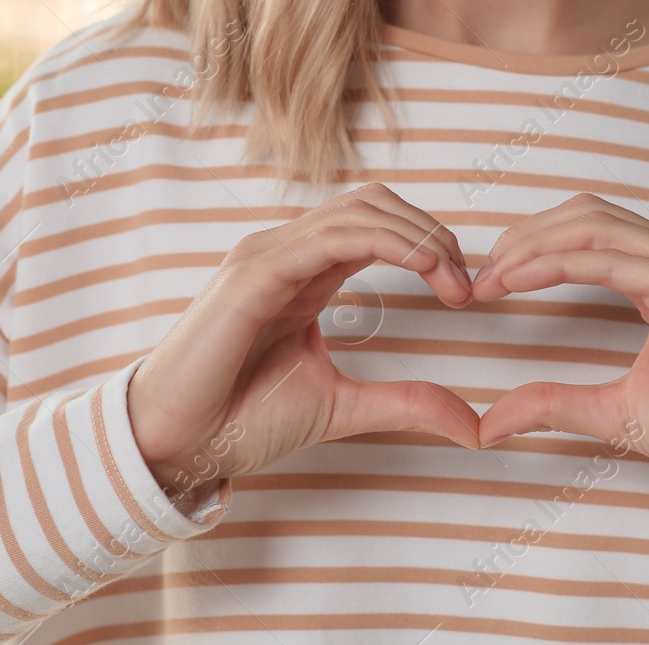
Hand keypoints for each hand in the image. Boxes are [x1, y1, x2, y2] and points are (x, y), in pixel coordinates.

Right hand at [126, 183, 479, 497]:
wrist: (175, 445)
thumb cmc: (240, 420)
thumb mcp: (343, 408)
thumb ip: (406, 404)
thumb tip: (473, 425)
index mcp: (307, 272)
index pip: (378, 225)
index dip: (430, 245)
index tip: (466, 292)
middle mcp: (288, 252)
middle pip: (375, 204)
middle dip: (430, 233)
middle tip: (465, 284)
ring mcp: (267, 255)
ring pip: (357, 209)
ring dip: (416, 234)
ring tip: (449, 275)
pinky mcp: (253, 272)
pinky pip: (328, 236)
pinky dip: (383, 241)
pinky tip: (419, 267)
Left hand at [470, 194, 648, 500]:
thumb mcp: (611, 411)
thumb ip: (554, 403)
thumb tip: (491, 421)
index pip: (589, 231)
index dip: (532, 246)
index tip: (487, 283)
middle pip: (587, 213)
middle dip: (526, 236)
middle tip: (482, 276)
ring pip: (596, 223)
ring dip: (535, 244)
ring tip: (495, 275)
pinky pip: (614, 259)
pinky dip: (560, 262)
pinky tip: (522, 281)